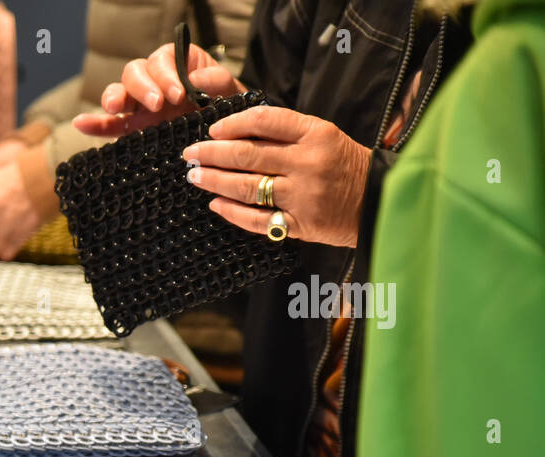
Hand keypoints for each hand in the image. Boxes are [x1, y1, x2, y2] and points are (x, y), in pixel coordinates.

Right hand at [73, 42, 241, 137]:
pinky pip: (108, 125)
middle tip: (159, 104)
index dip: (166, 75)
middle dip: (143, 87)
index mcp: (176, 65)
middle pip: (134, 73)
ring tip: (116, 108)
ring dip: (115, 98)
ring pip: (118, 92)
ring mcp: (139, 105)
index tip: (180, 92)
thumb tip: (197, 79)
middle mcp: (153, 81)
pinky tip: (80, 124)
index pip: (161, 61)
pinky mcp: (131, 128)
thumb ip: (218, 82)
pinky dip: (94, 124)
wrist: (226, 140)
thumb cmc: (227, 110)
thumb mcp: (230, 93)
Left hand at [181, 106, 371, 247]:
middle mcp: (308, 162)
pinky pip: (257, 218)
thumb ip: (284, 131)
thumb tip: (234, 128)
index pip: (264, 120)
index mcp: (315, 133)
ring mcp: (303, 195)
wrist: (378, 200)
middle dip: (212, 153)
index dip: (232, 122)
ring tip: (195, 176)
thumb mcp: (322, 135)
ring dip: (215, 181)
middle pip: (248, 154)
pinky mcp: (299, 224)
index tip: (212, 129)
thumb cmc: (342, 164)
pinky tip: (215, 204)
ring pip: (247, 186)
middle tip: (190, 154)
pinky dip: (232, 212)